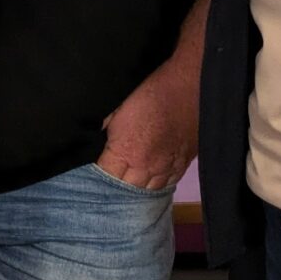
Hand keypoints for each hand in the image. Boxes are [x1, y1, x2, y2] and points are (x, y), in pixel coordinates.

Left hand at [98, 57, 197, 190]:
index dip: (96, 176)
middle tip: (107, 180)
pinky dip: (157, 184)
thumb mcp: (117, 108)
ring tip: (126, 184)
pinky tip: (150, 181)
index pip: (105, 177)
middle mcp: (147, 167)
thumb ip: (104, 128)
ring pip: (148, 191)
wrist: (190, 88)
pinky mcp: (183, 165)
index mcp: (126, 152)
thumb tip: (92, 139)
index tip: (90, 173)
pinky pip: (168, 184)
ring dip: (136, 188)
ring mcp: (167, 168)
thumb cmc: (151, 93)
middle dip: (114, 186)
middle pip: (125, 190)